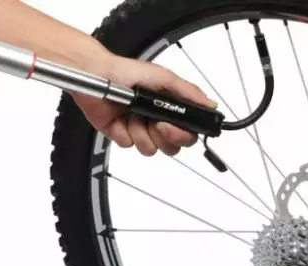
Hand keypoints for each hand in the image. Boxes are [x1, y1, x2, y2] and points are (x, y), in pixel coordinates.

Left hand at [73, 52, 215, 155]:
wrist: (97, 76)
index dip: (182, 136)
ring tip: (132, 115)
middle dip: (162, 136)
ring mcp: (139, 130)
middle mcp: (157, 122)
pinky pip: (128, 145)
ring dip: (140, 132)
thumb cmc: (128, 73)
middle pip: (171, 147)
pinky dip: (123, 132)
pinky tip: (119, 119)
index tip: (172, 128)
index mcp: (169, 110)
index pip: (187, 134)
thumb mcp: (163, 78)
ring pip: (150, 149)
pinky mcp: (122, 136)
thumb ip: (188, 93)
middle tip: (154, 122)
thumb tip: (210, 104)